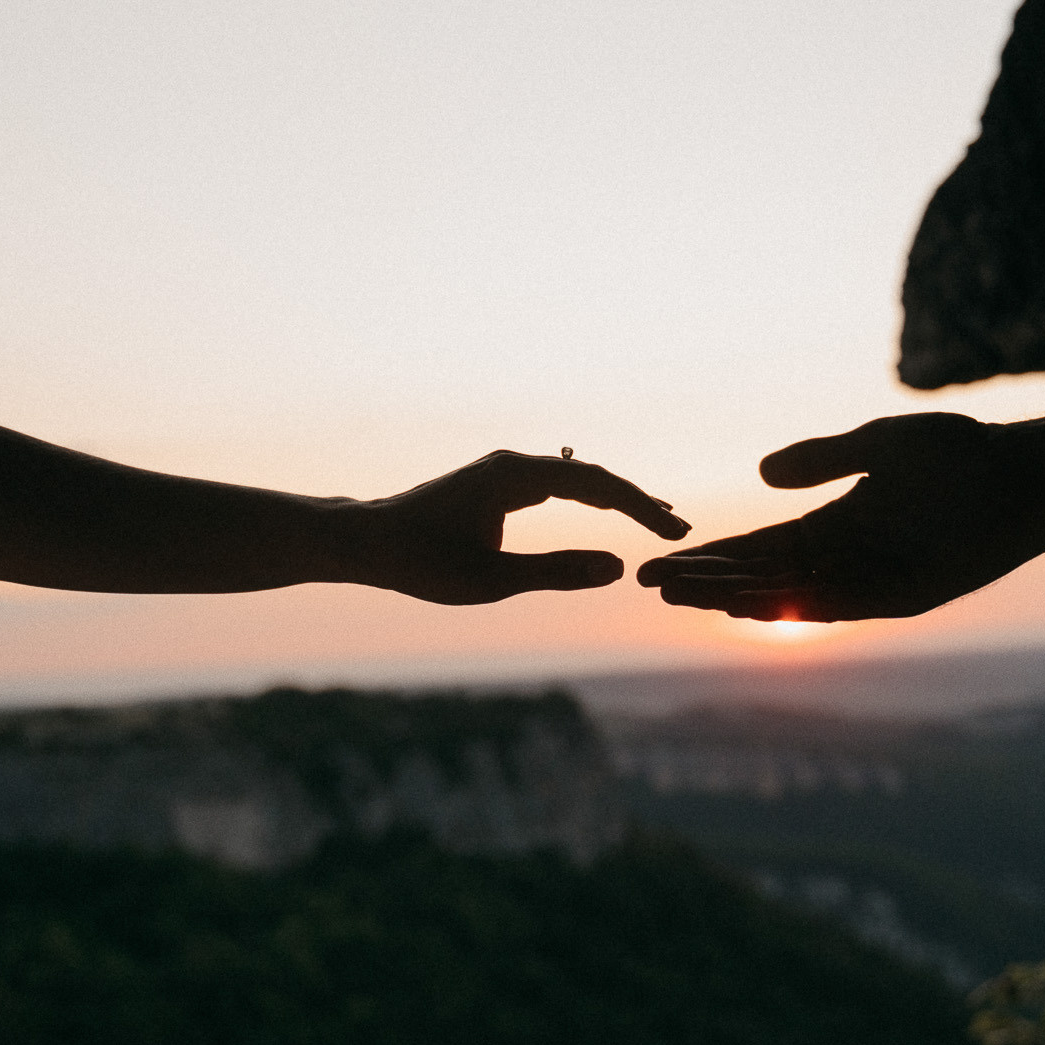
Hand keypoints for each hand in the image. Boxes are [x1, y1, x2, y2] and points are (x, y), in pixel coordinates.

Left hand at [350, 449, 691, 604]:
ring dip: (616, 498)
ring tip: (657, 517)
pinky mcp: (497, 484)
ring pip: (576, 479)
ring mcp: (505, 472)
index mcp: (514, 476)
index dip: (639, 508)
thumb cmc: (420, 562)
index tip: (673, 532)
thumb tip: (618, 569)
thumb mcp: (491, 580)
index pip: (595, 485)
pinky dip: (589, 499)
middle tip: (679, 529)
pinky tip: (607, 510)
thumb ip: (555, 573)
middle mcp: (513, 464)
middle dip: (637, 501)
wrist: (365, 543)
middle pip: (592, 476)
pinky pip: (558, 485)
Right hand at [637, 412, 1044, 621]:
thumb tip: (762, 475)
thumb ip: (823, 460)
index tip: (666, 559)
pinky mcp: (905, 597)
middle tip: (652, 587)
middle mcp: (850, 559)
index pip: (762, 546)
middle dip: (709, 582)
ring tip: (685, 597)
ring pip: (792, 596)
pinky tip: (750, 605)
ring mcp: (876, 581)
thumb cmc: (965, 454)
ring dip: (736, 598)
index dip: (715, 556)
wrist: (1032, 475)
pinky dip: (791, 607)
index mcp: (839, 524)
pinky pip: (836, 606)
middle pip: (765, 577)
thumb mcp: (880, 445)